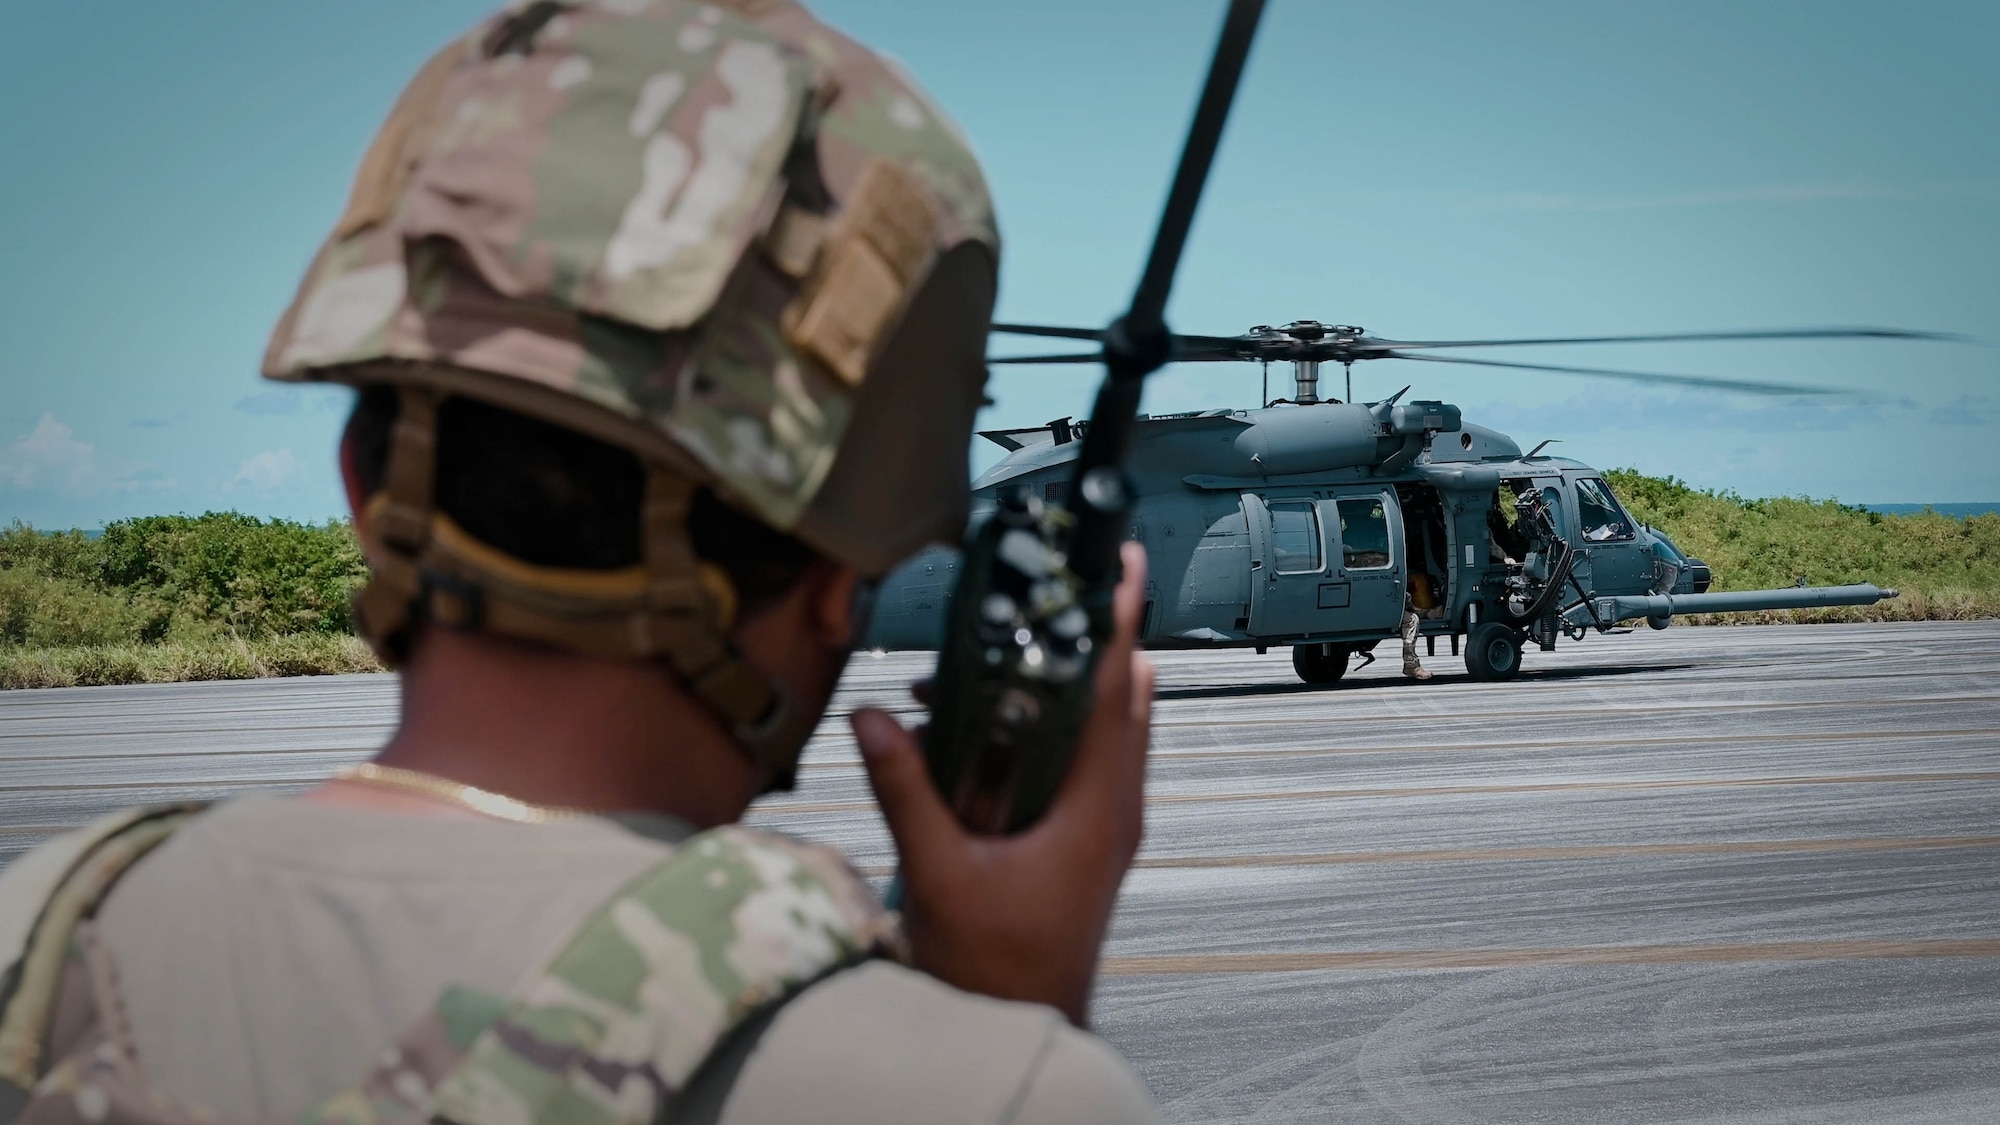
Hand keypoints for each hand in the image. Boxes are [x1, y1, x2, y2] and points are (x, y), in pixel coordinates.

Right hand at [851, 541, 1154, 1026]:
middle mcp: (1114, 807)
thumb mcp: (941, 871)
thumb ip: (905, 789)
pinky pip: (1076, 759)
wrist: (1021, 1020)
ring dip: (1045, 687)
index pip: (1117, 689)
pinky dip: (1036, 728)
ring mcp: (1105, 821)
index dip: (1119, 620)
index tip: (1122, 562)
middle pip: (1117, 695)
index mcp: (1098, 806)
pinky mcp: (1085, 835)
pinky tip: (968, 732)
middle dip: (1075, 640)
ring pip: (1096, 725)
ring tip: (968, 673)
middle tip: (1036, 595)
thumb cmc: (999, 968)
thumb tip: (873, 718)